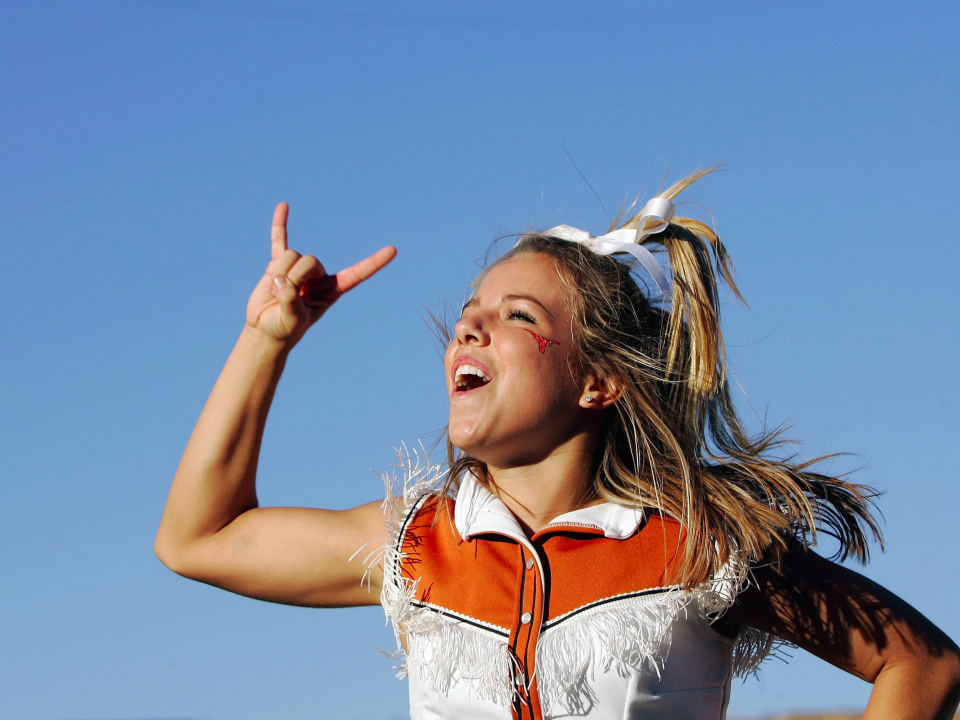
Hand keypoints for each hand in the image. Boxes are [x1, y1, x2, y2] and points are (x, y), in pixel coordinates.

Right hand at [245, 203, 396, 346]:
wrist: (265, 328)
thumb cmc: (284, 328)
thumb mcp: (291, 321)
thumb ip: (290, 302)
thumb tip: (281, 281)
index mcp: (332, 290)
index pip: (357, 274)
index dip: (374, 263)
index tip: (393, 250)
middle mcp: (319, 276)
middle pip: (310, 260)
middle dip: (293, 277)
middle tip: (284, 298)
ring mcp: (299, 268)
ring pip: (291, 255)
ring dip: (279, 274)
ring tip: (274, 293)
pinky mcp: (278, 263)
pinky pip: (280, 240)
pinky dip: (281, 225)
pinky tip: (284, 206)